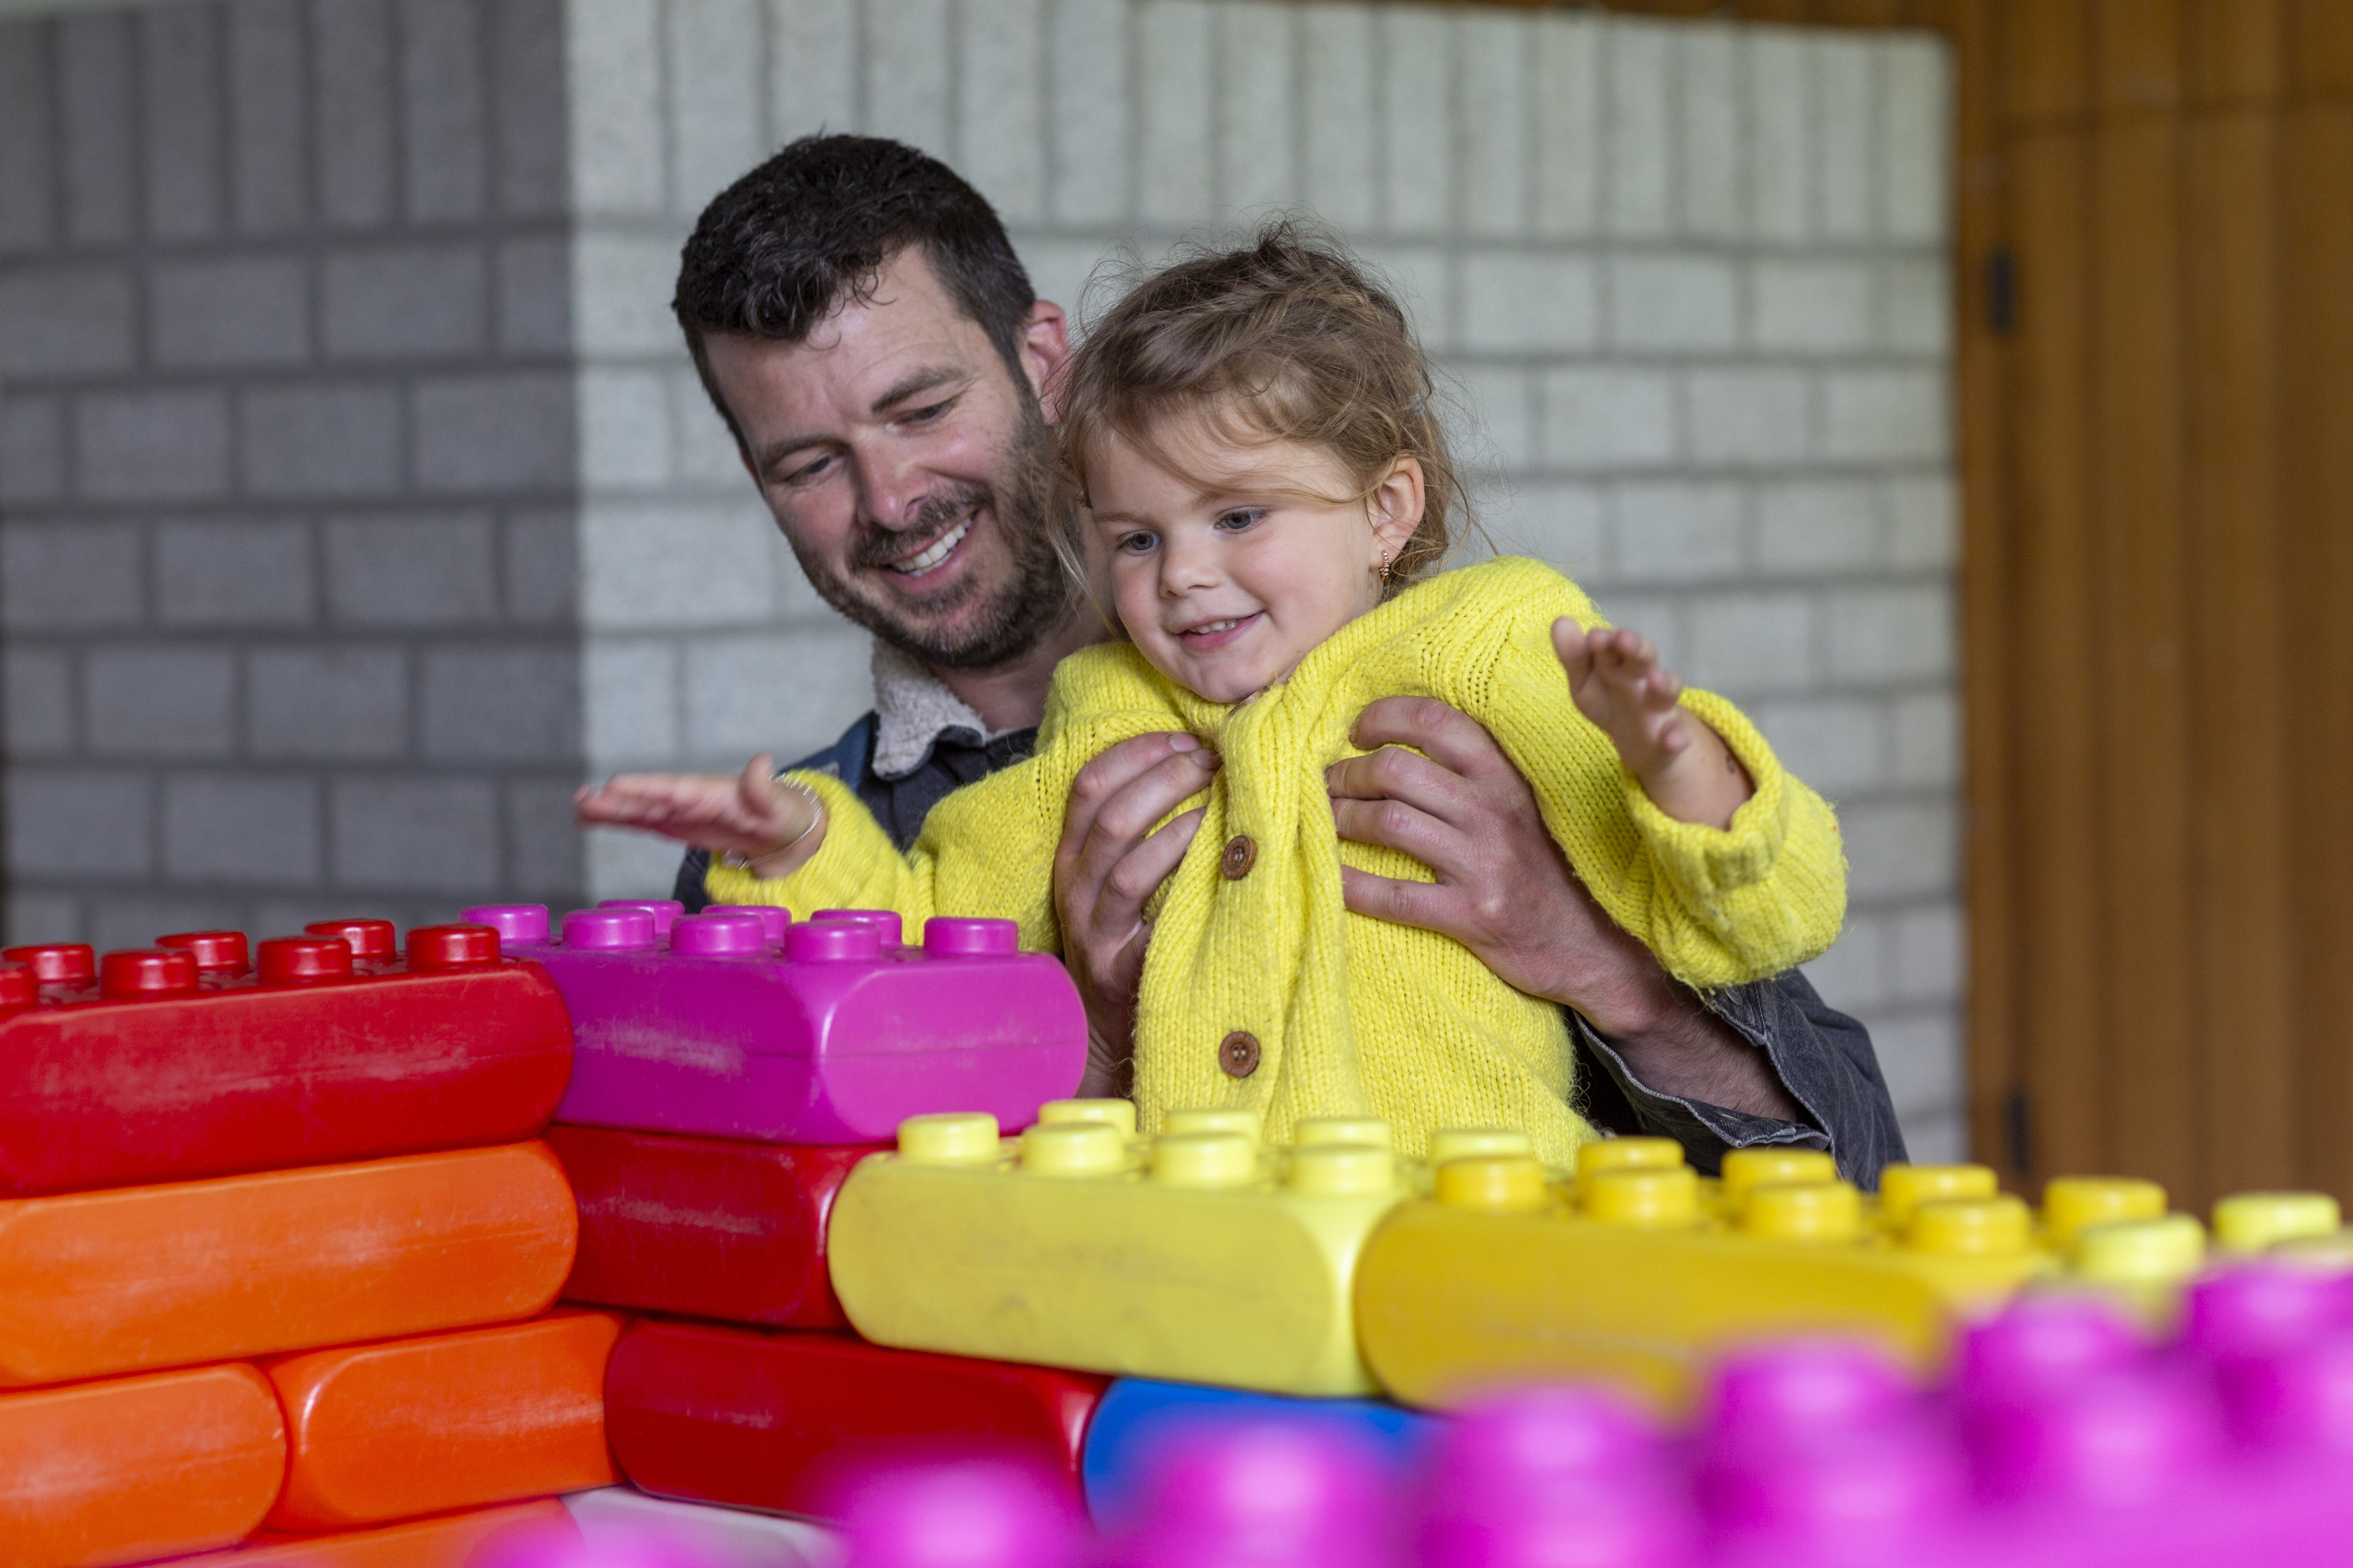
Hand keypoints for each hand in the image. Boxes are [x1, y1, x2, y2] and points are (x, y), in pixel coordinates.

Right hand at [574, 753, 820, 873]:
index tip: (616, 785)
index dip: (645, 789)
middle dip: (617, 800)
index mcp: (711, 792)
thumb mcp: (778, 803)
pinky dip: (618, 821)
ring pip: (640, 810)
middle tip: (582, 798)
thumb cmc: (782, 813)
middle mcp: (690, 799)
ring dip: (610, 810)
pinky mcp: (677, 826)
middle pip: (649, 799)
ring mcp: (680, 812)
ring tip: (578, 807)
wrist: (785, 829)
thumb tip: (763, 761)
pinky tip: (590, 819)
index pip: (673, 789)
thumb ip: (763, 787)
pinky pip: (643, 823)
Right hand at [1052, 732, 1217, 1095]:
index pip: (1088, 784)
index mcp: (1072, 859)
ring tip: (1217, 800)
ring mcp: (1095, 930)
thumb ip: (1141, 832)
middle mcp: (1075, 889)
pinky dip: (1181, 873)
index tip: (1182, 736)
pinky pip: (1148, 914)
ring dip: (1175, 820)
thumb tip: (1198, 764)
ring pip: (1125, 860)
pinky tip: (1217, 856)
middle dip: (1163, 776)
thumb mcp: (1119, 883)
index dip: (1135, 752)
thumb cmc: (1130, 941)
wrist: (1110, 1032)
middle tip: (1212, 761)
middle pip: (1109, 814)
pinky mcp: (1120, 966)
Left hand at [1325, 696, 1675, 1031]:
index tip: (1357, 732)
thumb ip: (1475, 774)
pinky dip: (1349, 883)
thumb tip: (1400, 743)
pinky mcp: (1473, 914)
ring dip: (1340, 818)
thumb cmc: (1544, 869)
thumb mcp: (1522, 807)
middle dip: (1348, 774)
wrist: (1595, 945)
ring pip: (1389, 822)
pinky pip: (1394, 895)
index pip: (1436, 721)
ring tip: (1326, 821)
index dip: (1384, 716)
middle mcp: (1494, 811)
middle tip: (1328, 784)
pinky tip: (1328, 876)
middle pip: (1397, 769)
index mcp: (1505, 777)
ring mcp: (1484, 863)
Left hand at [1553, 619, 1749, 828]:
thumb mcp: (1585, 682)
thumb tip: (1560, 621)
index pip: (1615, 646)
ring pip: (1667, 692)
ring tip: (1655, 679)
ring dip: (1664, 683)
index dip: (1606, 641)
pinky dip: (1677, 737)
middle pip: (1644, 659)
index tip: (1594, 637)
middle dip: (1636, 648)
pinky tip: (1673, 741)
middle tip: (1624, 639)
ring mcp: (1661, 708)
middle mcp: (1646, 679)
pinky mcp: (1672, 736)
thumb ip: (1574, 657)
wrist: (1643, 741)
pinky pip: (1678, 736)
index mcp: (1621, 663)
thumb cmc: (1610, 701)